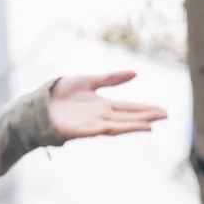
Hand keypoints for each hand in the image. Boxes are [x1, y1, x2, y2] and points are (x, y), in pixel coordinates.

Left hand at [49, 71, 167, 139]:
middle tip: (165, 116)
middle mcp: (99, 116)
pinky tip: (115, 127)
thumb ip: (110, 79)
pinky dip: (108, 129)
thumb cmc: (60, 94)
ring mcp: (89, 124)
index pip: (128, 108)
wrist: (38, 104)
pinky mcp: (77, 130)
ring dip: (131, 125)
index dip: (144, 109)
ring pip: (115, 125)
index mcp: (102, 106)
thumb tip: (135, 73)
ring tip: (149, 125)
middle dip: (144, 117)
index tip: (162, 110)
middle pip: (126, 117)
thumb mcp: (88, 82)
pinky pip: (95, 130)